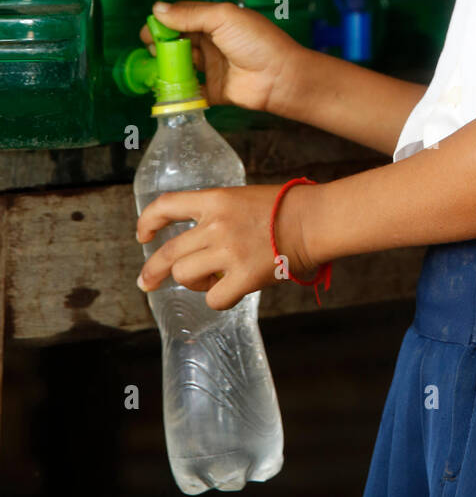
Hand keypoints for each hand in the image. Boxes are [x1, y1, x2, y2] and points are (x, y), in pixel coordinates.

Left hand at [135, 183, 318, 309]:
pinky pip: (213, 298)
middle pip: (168, 252)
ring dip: (193, 282)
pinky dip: (217, 298)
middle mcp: (216, 225)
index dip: (147, 222)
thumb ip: (216, 213)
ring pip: (185, 275)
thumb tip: (196, 238)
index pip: (166, 206)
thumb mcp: (241, 198)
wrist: (312, 220)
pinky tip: (229, 290)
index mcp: (215, 200)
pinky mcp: (243, 276)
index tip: (143, 235)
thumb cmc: (284, 208)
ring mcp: (229, 251)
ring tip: (212, 278)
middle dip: (151, 271)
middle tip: (145, 282)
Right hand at [140, 0, 306, 114]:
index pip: (183, 16)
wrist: (280, 78)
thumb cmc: (256, 42)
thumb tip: (157, 10)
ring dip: (167, 66)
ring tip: (155, 68)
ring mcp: (213, 66)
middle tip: (150, 50)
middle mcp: (213, 42)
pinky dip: (178, 90)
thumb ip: (190, 14)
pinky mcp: (213, 90)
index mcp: (216, 20)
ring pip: (182, 65)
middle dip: (162, 44)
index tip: (147, 30)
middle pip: (179, 41)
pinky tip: (165, 89)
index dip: (165, 22)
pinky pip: (190, 91)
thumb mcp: (223, 18)